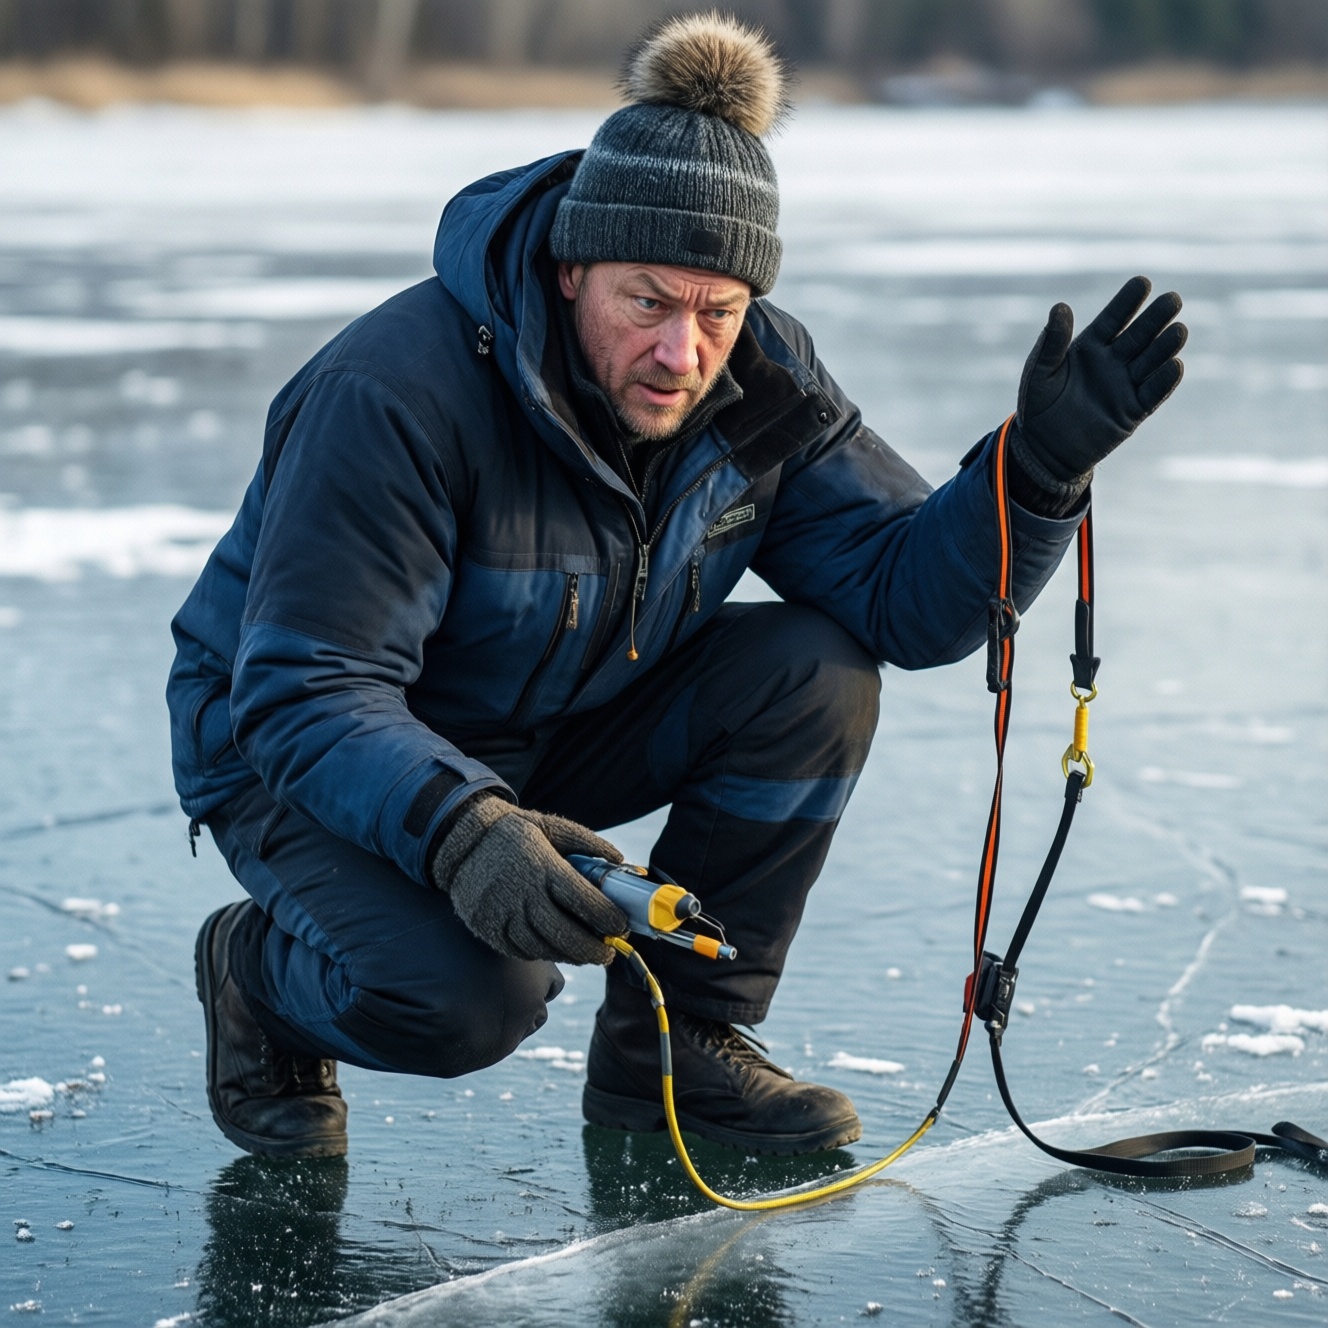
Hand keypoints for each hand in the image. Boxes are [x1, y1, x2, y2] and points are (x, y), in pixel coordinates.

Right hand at [430, 794, 627, 964]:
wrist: (460, 840)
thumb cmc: (513, 833)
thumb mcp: (551, 826)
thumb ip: (587, 842)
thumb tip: (620, 861)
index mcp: (542, 866)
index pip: (583, 900)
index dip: (607, 918)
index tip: (620, 925)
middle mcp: (521, 893)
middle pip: (565, 934)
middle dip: (593, 950)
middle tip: (608, 953)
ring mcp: (501, 914)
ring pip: (543, 948)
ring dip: (570, 956)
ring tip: (587, 955)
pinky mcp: (486, 928)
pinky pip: (520, 951)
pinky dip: (542, 954)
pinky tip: (556, 949)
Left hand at [1014, 276, 1186, 484]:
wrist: (1044, 449)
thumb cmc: (1038, 405)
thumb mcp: (1040, 372)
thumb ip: (1051, 343)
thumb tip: (1060, 307)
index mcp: (1091, 346)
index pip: (1113, 319)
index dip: (1128, 302)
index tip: (1142, 283)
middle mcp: (1113, 361)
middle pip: (1139, 335)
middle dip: (1156, 318)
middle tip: (1173, 300)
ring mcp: (1125, 385)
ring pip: (1151, 361)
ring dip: (1165, 346)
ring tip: (1178, 330)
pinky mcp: (1133, 411)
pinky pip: (1153, 394)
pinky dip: (1164, 381)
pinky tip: (1174, 365)